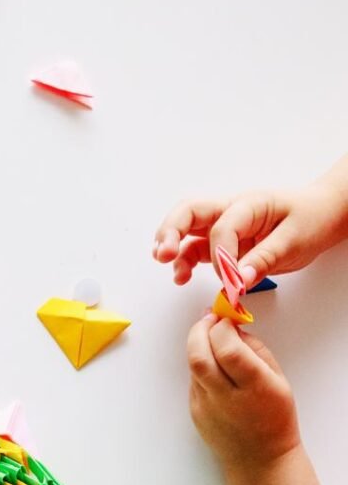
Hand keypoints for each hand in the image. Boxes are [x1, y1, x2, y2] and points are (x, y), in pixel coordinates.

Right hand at [153, 180, 347, 286]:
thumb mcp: (295, 240)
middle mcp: (229, 211)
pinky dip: (184, 261)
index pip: (223, 228)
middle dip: (171, 232)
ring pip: (186, 231)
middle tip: (163, 253)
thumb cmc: (311, 218)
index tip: (232, 279)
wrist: (322, 214)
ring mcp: (222, 226)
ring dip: (173, 248)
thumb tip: (239, 279)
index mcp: (249, 204)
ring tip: (170, 268)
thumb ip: (264, 259)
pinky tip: (181, 276)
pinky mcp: (221, 242)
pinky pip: (195, 249)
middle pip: (188, 213)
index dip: (222, 256)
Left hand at [186, 314, 300, 469]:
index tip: (225, 319)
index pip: (228, 350)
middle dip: (199, 331)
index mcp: (255, 388)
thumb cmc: (275, 417)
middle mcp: (226, 398)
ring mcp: (206, 406)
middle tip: (208, 319)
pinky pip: (193, 380)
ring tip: (209, 337)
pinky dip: (200, 366)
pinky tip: (213, 366)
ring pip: (192, 366)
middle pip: (199, 357)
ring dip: (198, 345)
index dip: (222, 329)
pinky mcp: (194, 411)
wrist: (259, 458)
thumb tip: (233, 327)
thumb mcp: (279, 380)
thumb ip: (256, 350)